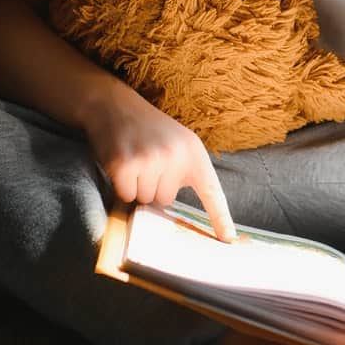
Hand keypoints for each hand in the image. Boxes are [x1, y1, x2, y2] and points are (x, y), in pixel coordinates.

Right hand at [82, 83, 236, 241]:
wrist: (115, 105)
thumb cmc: (148, 130)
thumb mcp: (177, 144)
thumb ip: (184, 171)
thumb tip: (176, 210)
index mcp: (194, 152)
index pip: (211, 191)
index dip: (221, 218)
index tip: (229, 239)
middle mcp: (175, 156)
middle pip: (165, 200)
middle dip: (153, 187)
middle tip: (147, 162)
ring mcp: (150, 160)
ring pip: (145, 199)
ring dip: (136, 186)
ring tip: (135, 160)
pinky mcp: (125, 164)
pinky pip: (126, 196)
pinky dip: (121, 186)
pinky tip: (121, 164)